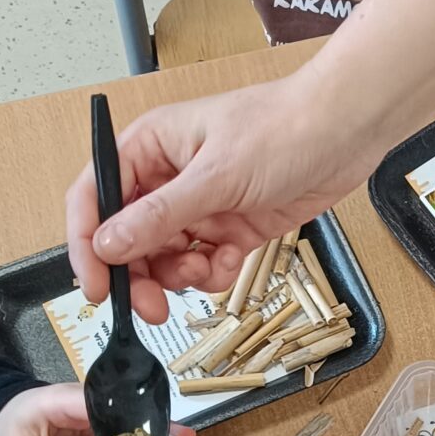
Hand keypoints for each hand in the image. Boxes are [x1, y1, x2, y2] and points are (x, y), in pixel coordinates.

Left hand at [0, 383, 194, 435]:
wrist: (2, 421)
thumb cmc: (7, 428)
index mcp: (67, 402)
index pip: (105, 406)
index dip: (135, 416)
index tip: (160, 430)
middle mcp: (86, 410)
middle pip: (125, 418)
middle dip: (154, 432)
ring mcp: (93, 424)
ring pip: (126, 435)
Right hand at [66, 68, 348, 322]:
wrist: (347, 131)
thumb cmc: (283, 128)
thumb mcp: (215, 176)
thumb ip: (159, 215)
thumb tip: (108, 245)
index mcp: (148, 147)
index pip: (94, 198)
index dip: (87, 244)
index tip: (95, 286)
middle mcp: (168, 177)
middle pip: (128, 238)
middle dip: (138, 273)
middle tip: (151, 307)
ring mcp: (201, 204)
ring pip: (166, 257)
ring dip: (180, 274)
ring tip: (206, 267)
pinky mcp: (232, 226)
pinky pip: (205, 262)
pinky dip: (214, 271)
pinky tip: (231, 260)